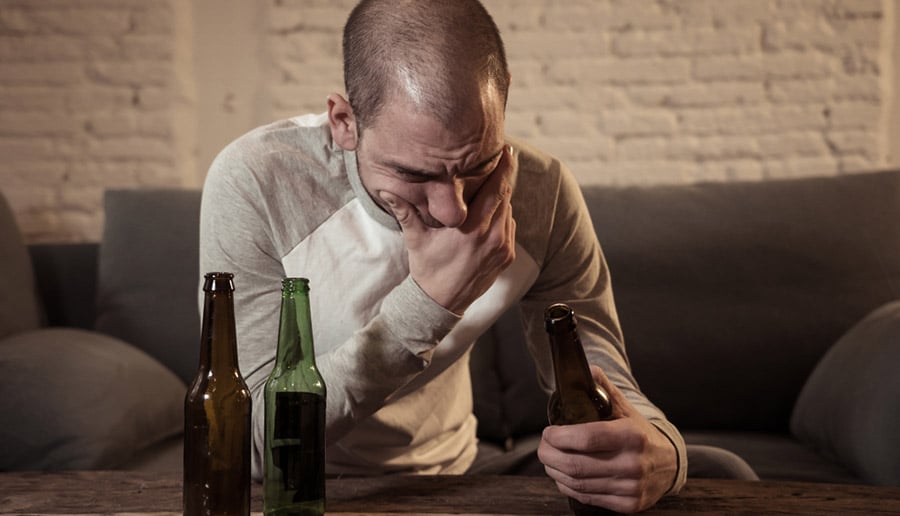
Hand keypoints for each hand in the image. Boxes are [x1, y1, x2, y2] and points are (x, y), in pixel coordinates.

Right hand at [379, 145, 516, 314]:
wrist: (441, 303)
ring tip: (491, 185)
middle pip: (506, 196)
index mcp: (472, 229)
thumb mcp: (416, 238)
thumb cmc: (427, 268)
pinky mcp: (507, 256)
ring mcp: (503, 248)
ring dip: (501, 198)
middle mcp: (492, 237)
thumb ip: (405, 211)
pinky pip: (510, 227)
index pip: (496, 189)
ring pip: (509, 211)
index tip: (505, 150)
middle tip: (502, 156)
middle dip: (504, 176)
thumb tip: (386, 189)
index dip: (502, 168)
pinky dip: (502, 217)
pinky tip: (489, 213)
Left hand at [538, 365, 677, 513]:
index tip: (548, 432)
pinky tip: (564, 476)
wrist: (669, 464)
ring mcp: (631, 486)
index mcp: (631, 435)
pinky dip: (569, 487)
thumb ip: (604, 389)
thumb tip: (587, 369)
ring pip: (577, 484)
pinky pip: (587, 498)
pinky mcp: (629, 504)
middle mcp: (632, 463)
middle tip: (543, 447)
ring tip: (550, 460)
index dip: (559, 437)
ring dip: (555, 472)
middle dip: (549, 455)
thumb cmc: (640, 434)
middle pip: (575, 465)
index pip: (586, 438)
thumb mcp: (626, 409)